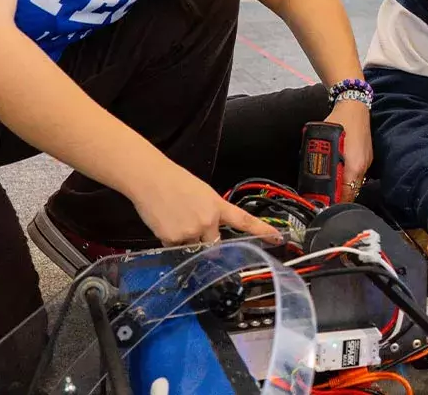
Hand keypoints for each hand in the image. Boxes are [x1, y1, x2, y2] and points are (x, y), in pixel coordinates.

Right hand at [131, 158, 280, 245]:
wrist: (150, 179)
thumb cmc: (174, 181)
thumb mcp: (202, 193)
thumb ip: (211, 212)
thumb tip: (212, 229)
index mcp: (217, 206)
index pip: (244, 221)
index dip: (262, 231)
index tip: (277, 239)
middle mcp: (208, 220)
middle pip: (214, 244)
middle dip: (205, 241)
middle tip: (190, 225)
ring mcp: (191, 231)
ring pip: (192, 248)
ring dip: (185, 240)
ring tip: (173, 219)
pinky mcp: (173, 239)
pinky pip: (174, 249)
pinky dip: (169, 241)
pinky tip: (164, 223)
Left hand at [326, 100, 371, 200]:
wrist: (354, 106)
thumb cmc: (339, 120)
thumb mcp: (322, 139)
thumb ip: (317, 158)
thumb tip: (310, 174)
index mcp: (353, 166)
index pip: (345, 195)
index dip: (333, 202)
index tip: (322, 204)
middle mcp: (362, 167)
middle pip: (351, 193)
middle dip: (338, 197)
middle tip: (324, 198)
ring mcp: (366, 163)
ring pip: (355, 185)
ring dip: (343, 188)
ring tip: (330, 187)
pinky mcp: (367, 158)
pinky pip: (357, 175)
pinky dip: (348, 178)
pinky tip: (340, 173)